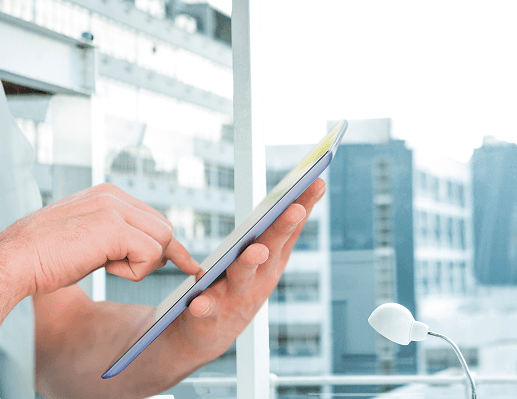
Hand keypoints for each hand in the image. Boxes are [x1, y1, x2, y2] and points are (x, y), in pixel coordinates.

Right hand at [0, 183, 200, 297]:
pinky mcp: (113, 228)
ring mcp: (114, 209)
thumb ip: (119, 235)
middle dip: (157, 255)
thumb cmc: (46, 257)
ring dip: (143, 263)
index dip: (168, 245)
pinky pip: (150, 253)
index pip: (155, 218)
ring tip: (107, 266)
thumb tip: (156, 250)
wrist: (13, 262)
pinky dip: (135, 271)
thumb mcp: (90, 238)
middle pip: (165, 228)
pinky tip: (106, 269)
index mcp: (108, 194)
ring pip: (163, 240)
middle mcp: (114, 196)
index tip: (189, 264)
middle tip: (125, 269)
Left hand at [168, 178, 325, 357]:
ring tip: (255, 251)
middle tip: (294, 209)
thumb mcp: (261, 259)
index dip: (304, 206)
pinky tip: (199, 302)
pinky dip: (204, 306)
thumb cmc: (237, 286)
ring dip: (250, 263)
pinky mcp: (210, 316)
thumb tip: (295, 196)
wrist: (208, 335)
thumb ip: (275, 233)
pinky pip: (207, 310)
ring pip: (243, 277)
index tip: (317, 181)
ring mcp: (237, 298)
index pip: (291, 228)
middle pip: (272, 249)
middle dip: (283, 229)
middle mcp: (260, 278)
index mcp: (272, 261)